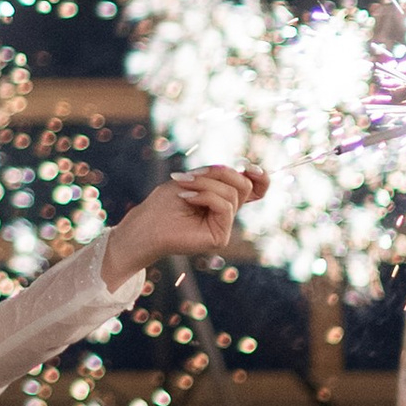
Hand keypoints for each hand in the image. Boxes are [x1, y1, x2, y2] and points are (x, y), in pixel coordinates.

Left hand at [100, 162, 265, 291]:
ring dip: (206, 184)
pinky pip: (225, 207)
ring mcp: (224, 226)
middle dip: (219, 173)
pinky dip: (205, 196)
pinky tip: (186, 198)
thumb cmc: (163, 203)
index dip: (260, 178)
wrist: (145, 226)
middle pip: (243, 185)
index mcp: (222, 200)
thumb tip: (243, 171)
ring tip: (183, 187)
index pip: (255, 189)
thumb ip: (216, 175)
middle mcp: (226, 214)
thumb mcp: (192, 179)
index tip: (250, 167)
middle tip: (191, 176)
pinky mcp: (220, 238)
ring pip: (233, 193)